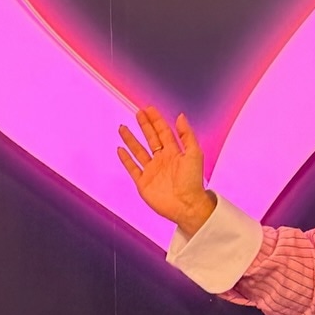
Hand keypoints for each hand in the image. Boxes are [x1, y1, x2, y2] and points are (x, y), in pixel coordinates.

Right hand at [116, 106, 215, 236]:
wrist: (187, 205)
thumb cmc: (193, 181)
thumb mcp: (194, 153)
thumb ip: (186, 135)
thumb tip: (180, 116)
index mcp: (174, 153)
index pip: (163, 132)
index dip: (156, 120)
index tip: (148, 109)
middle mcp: (162, 160)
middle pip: (150, 139)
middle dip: (144, 126)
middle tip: (138, 113)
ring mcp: (152, 171)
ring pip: (138, 151)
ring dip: (130, 139)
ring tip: (123, 127)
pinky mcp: (143, 183)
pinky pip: (132, 168)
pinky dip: (125, 159)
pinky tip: (120, 149)